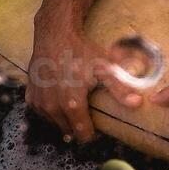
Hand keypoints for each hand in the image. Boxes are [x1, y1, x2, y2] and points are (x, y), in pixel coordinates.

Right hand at [25, 26, 122, 143]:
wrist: (54, 35)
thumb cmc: (81, 51)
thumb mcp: (105, 68)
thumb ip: (120, 88)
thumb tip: (137, 103)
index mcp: (71, 104)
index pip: (82, 134)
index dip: (92, 133)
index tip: (98, 127)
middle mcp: (52, 107)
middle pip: (68, 130)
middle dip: (78, 126)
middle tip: (89, 113)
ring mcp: (39, 103)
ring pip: (54, 122)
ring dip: (64, 119)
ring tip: (75, 105)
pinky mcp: (30, 97)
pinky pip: (43, 113)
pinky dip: (52, 110)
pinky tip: (60, 99)